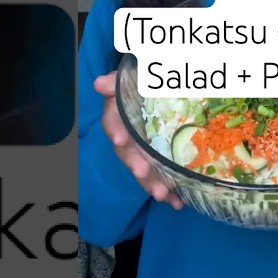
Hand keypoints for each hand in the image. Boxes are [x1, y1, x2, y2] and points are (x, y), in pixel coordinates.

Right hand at [93, 73, 182, 209]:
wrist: (170, 89)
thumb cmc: (151, 82)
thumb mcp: (141, 75)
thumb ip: (121, 80)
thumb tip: (99, 84)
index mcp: (123, 112)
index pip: (113, 120)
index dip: (115, 128)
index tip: (119, 138)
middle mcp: (131, 134)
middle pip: (127, 151)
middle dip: (134, 163)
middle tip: (141, 171)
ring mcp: (146, 150)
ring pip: (144, 169)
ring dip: (151, 183)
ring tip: (161, 194)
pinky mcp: (162, 161)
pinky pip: (164, 179)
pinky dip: (170, 193)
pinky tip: (178, 202)